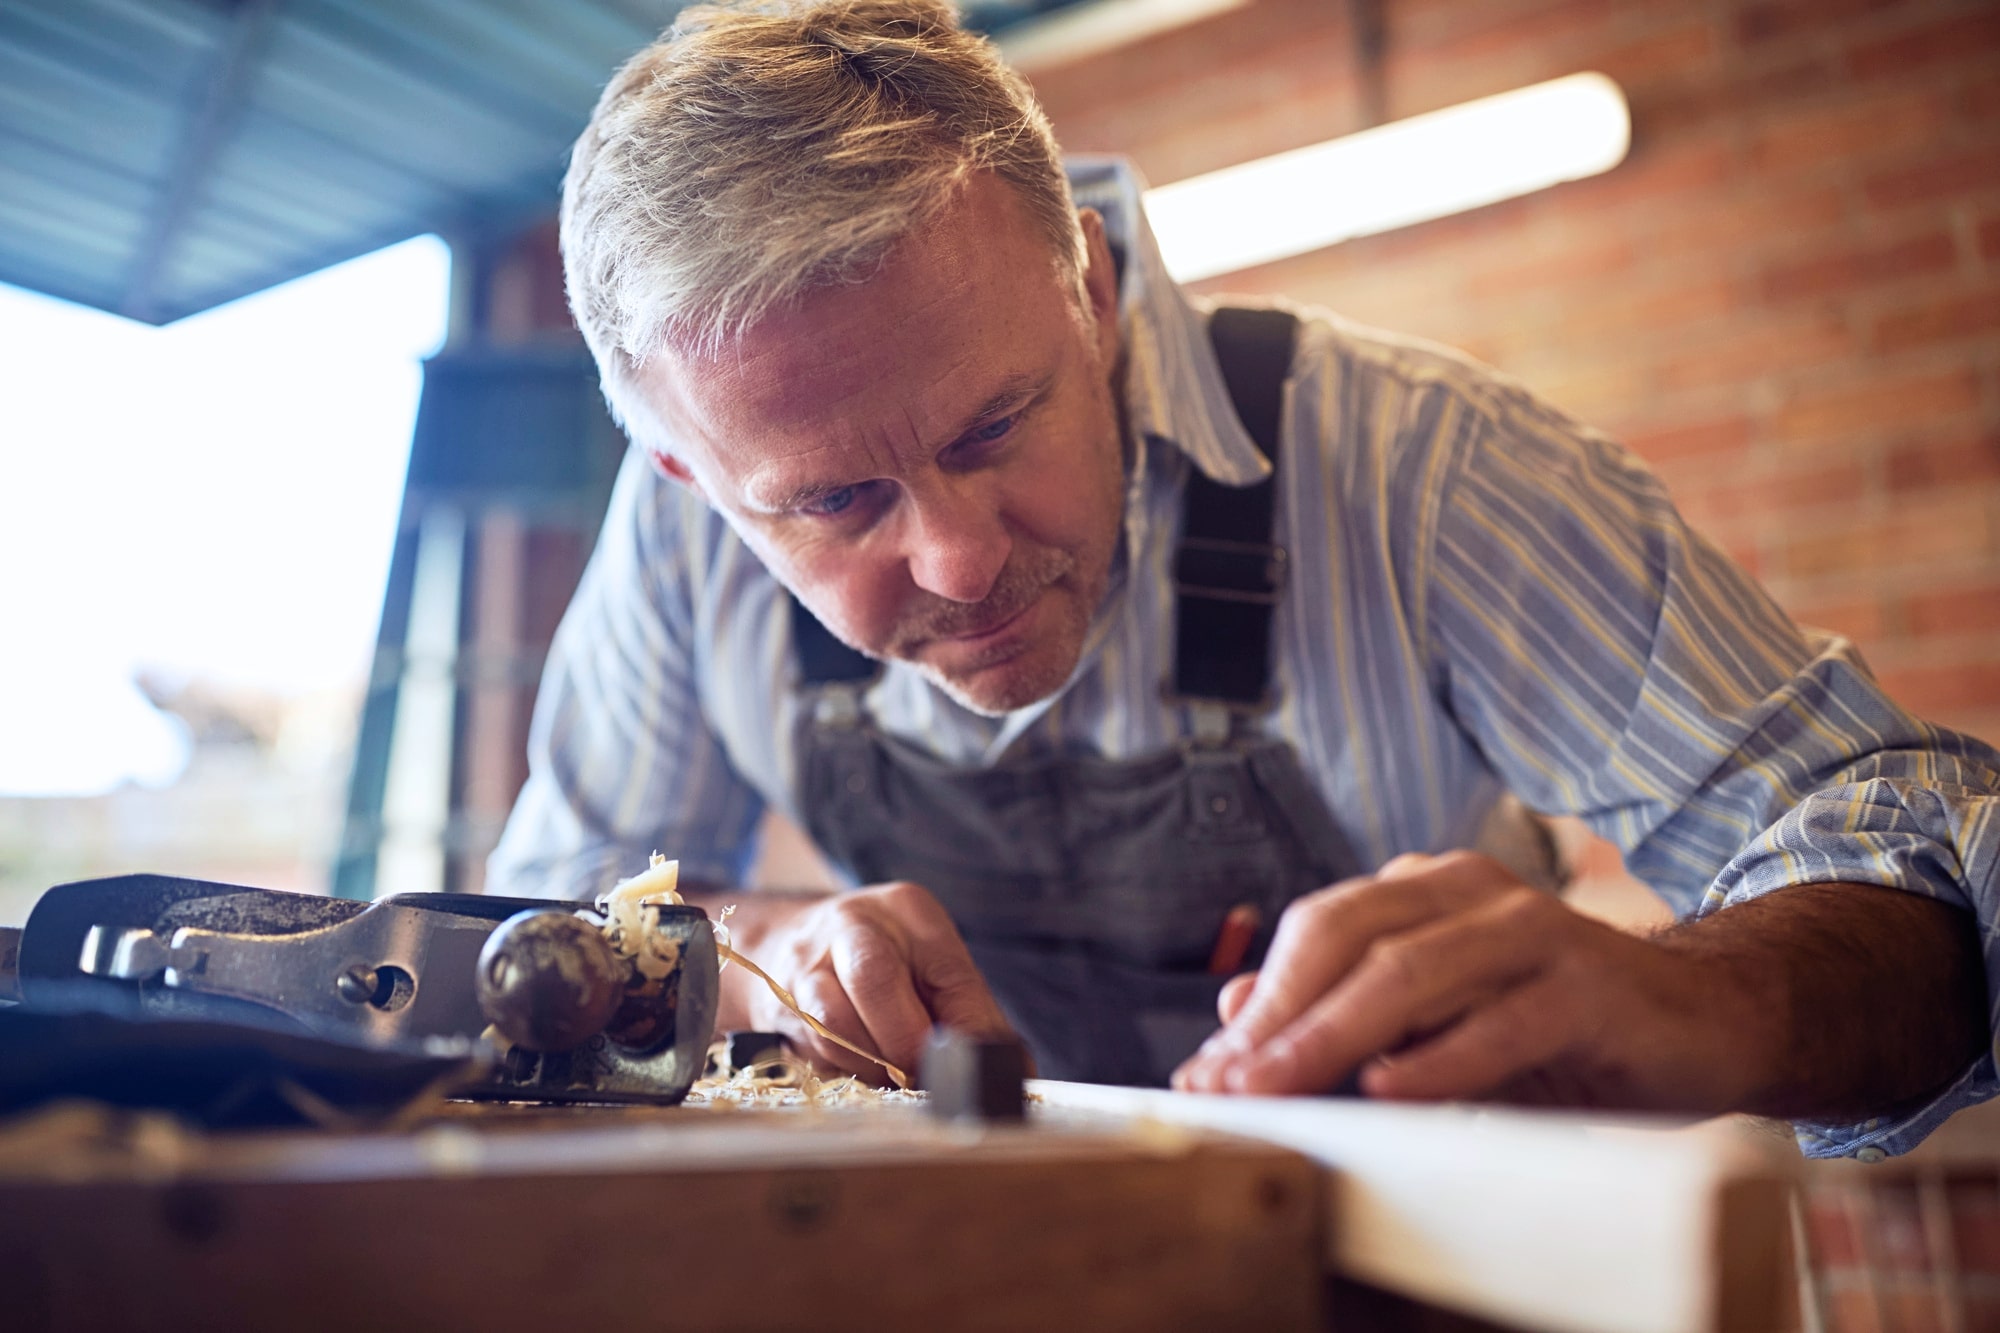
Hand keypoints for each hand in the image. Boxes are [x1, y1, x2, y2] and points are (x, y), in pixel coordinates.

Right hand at [745, 880, 1018, 1081]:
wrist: (784, 943)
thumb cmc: (881, 960)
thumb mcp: (931, 964)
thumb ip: (971, 1012)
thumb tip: (1017, 1073)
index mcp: (909, 910)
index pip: (947, 970)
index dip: (966, 1029)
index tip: (976, 1070)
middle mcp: (853, 923)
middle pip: (876, 979)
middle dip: (904, 1042)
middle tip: (921, 1076)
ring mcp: (807, 959)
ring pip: (835, 1021)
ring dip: (870, 1064)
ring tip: (890, 1076)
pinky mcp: (778, 1000)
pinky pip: (812, 1046)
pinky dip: (842, 1069)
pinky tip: (857, 1068)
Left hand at [1172, 851, 1766, 1110]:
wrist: (1702, 1022)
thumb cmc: (1556, 1025)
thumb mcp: (1438, 1020)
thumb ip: (1345, 1010)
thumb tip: (1235, 1011)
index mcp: (1425, 889)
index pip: (1316, 931)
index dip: (1258, 1001)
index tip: (1205, 1075)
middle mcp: (1471, 892)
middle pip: (1346, 938)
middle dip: (1278, 1017)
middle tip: (1229, 1085)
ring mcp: (1531, 930)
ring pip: (1409, 973)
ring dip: (1333, 1036)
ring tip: (1281, 1088)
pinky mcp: (1588, 983)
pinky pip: (1500, 1021)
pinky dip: (1439, 1058)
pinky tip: (1391, 1090)